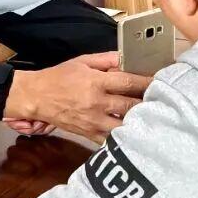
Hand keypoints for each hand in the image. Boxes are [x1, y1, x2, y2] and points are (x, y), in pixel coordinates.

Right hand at [5, 52, 151, 141]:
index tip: (160, 82)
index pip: (129, 82)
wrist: (36, 97)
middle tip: (161, 102)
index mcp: (96, 82)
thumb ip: (106, 60)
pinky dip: (122, 136)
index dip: (147, 83)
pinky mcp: (88, 134)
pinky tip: (132, 133)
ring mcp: (93, 121)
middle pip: (130, 106)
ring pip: (123, 126)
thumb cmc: (59, 77)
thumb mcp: (82, 62)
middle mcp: (97, 103)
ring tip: (150, 119)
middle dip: (147, 104)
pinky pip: (109, 139)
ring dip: (137, 122)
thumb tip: (127, 58)